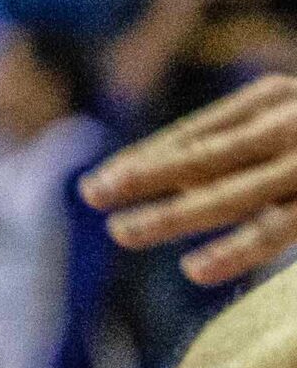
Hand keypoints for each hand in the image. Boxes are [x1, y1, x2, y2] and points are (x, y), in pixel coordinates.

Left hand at [82, 74, 296, 284]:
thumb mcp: (292, 118)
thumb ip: (243, 144)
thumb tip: (175, 182)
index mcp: (272, 97)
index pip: (195, 133)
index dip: (145, 157)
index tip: (100, 179)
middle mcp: (289, 125)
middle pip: (203, 155)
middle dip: (143, 176)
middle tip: (91, 194)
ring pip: (231, 196)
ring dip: (171, 215)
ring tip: (121, 232)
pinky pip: (275, 233)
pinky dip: (234, 252)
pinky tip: (196, 270)